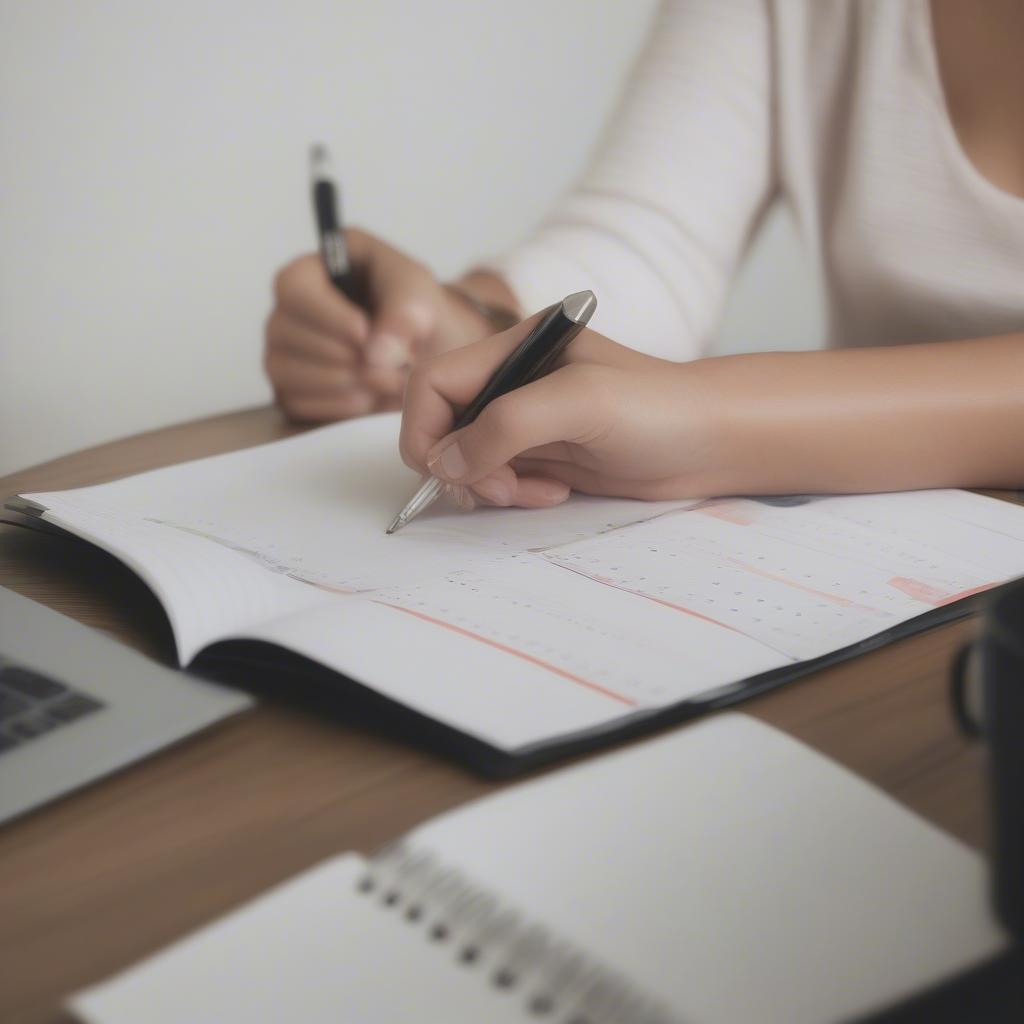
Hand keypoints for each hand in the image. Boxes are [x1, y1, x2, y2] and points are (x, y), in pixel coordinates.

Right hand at [264, 230, 511, 421]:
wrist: (421, 349)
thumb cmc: (411, 308)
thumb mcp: (418, 294)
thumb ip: (403, 313)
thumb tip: (375, 354)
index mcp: (307, 273)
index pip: (294, 289)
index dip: (330, 315)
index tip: (366, 332)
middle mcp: (284, 315)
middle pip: (295, 337)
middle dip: (353, 356)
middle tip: (400, 361)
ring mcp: (282, 357)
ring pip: (300, 376)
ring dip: (357, 383)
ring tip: (395, 376)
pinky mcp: (291, 396)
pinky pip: (307, 407)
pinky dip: (349, 406)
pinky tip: (376, 393)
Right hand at [399, 316, 718, 508]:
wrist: (713, 443)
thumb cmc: (660, 409)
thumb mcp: (580, 403)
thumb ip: (507, 425)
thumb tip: (445, 462)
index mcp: (517, 347)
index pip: (436, 381)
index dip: (424, 426)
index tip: (443, 468)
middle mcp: (516, 381)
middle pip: (445, 424)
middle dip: (460, 463)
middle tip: (499, 489)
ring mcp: (529, 421)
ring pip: (469, 458)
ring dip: (489, 484)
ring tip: (534, 491)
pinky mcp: (544, 455)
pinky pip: (499, 479)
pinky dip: (513, 494)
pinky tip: (554, 491)